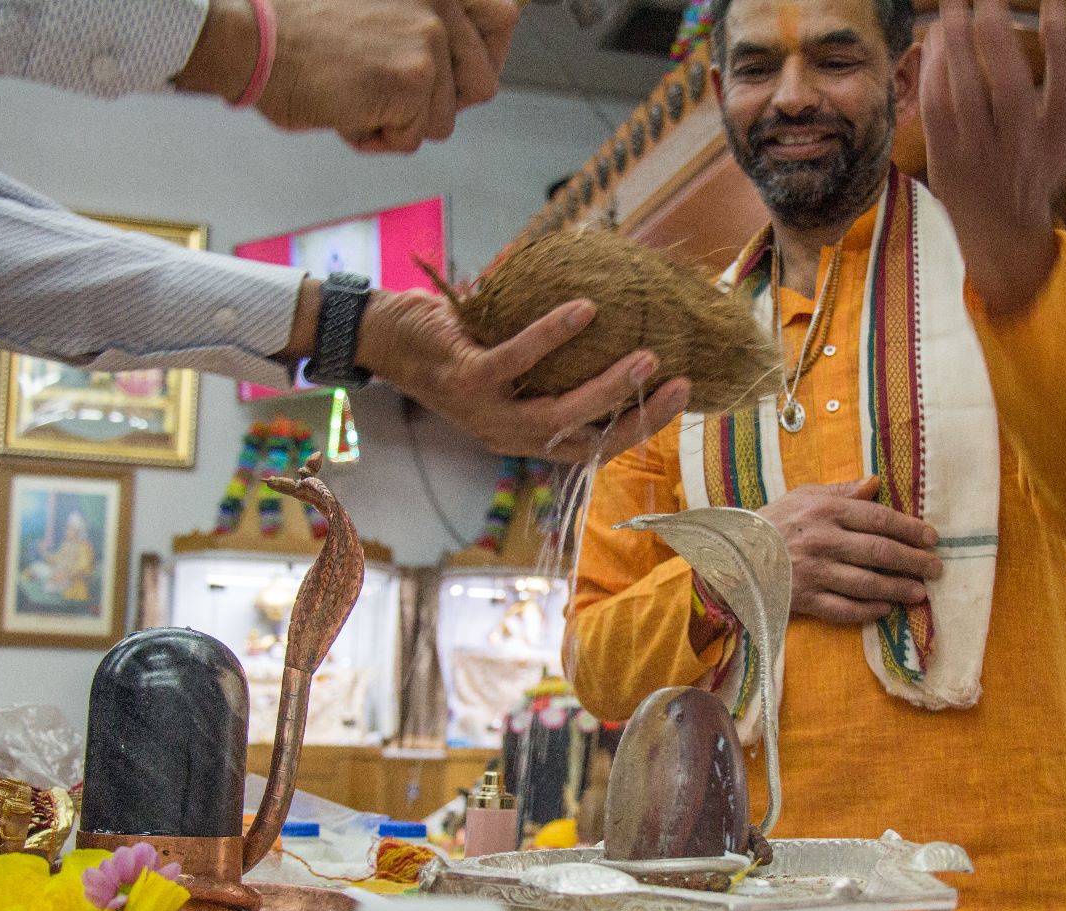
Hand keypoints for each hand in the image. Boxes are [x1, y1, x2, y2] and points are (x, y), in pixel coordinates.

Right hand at [176, 0, 518, 152]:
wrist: (252, 38)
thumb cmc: (299, 27)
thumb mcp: (379, 5)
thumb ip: (422, 21)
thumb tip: (472, 58)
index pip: (504, 18)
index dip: (487, 55)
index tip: (459, 74)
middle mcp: (440, 2)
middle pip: (483, 84)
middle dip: (438, 103)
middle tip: (389, 90)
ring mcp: (429, 39)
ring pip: (444, 120)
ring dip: (400, 121)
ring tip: (356, 90)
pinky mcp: (412, 80)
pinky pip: (412, 139)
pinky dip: (376, 137)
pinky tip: (345, 108)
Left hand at [359, 289, 692, 462]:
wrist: (384, 336)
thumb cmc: (456, 342)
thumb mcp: (510, 357)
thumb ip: (554, 354)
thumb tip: (617, 311)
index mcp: (525, 434)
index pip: (595, 444)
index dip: (641, 426)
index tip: (681, 394)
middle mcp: (509, 435)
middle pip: (586, 440)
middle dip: (638, 416)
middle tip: (677, 380)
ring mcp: (486, 413)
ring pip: (558, 414)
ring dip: (606, 387)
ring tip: (646, 354)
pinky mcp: (466, 381)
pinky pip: (516, 361)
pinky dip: (551, 336)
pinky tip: (584, 310)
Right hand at [757, 477, 941, 624]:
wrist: (731, 554)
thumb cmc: (772, 521)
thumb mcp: (804, 494)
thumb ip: (843, 490)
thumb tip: (877, 483)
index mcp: (826, 510)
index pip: (880, 519)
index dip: (911, 529)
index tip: (932, 538)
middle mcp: (823, 540)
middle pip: (881, 552)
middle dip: (914, 561)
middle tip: (936, 568)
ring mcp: (814, 572)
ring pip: (868, 583)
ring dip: (898, 589)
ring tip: (919, 592)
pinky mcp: (804, 599)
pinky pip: (844, 609)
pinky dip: (868, 610)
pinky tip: (885, 609)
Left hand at [920, 0, 1065, 315]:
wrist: (999, 233)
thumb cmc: (1042, 176)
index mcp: (1059, 140)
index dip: (1062, 38)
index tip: (1054, 2)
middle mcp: (1020, 148)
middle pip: (1009, 86)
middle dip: (997, 36)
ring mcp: (979, 155)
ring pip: (965, 93)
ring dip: (957, 45)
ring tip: (953, 6)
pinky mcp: (945, 158)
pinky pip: (936, 109)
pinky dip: (933, 72)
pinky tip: (936, 40)